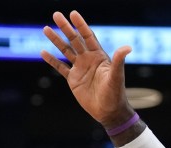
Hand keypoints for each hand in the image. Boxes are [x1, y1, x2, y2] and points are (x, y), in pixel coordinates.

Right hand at [40, 10, 134, 128]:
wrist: (108, 111)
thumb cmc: (115, 94)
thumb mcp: (116, 76)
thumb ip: (119, 61)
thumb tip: (127, 47)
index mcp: (99, 56)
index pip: (88, 37)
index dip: (81, 25)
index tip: (73, 14)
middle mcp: (88, 59)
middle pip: (75, 40)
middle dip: (65, 28)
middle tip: (56, 15)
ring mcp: (80, 69)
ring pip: (66, 51)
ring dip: (56, 40)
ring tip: (45, 29)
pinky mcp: (73, 80)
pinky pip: (60, 67)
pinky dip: (52, 60)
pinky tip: (43, 52)